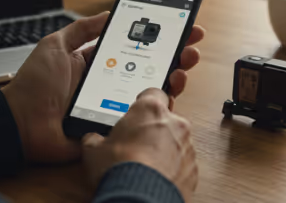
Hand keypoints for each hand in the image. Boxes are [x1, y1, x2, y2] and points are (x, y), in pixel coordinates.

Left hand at [1, 11, 204, 162]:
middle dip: (176, 56)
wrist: (20, 122)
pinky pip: (142, 119)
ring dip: (174, 78)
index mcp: (98, 63)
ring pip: (152, 93)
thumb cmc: (33, 84)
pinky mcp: (113, 127)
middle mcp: (110, 83)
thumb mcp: (56, 45)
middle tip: (191, 47)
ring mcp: (114, 105)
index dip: (160, 39)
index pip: (136, 48)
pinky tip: (168, 94)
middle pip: (151, 68)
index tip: (183, 27)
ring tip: (182, 68)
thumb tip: (110, 13)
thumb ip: (82, 29)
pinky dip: (158, 108)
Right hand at [82, 88, 197, 196]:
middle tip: (135, 144)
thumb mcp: (93, 150)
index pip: (152, 93)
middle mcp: (174, 123)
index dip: (142, 104)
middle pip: (165, 119)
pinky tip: (155, 177)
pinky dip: (172, 169)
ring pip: (176, 141)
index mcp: (150, 109)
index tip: (135, 114)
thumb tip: (93, 140)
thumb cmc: (118, 169)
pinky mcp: (193, 169)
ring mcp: (187, 147)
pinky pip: (182, 163)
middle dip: (153, 129)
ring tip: (144, 165)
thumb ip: (96, 139)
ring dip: (163, 149)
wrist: (139, 199)